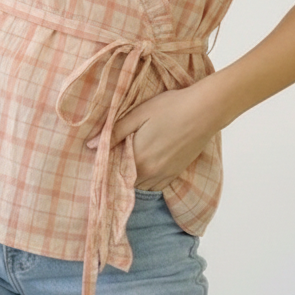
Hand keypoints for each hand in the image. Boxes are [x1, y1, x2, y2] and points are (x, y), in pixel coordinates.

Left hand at [89, 81, 218, 191]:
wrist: (204, 110)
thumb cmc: (170, 107)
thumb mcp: (138, 114)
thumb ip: (114, 132)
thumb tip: (89, 146)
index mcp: (137, 158)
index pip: (112, 172)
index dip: (104, 168)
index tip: (97, 162)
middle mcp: (150, 172)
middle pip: (125, 182)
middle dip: (116, 174)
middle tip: (111, 162)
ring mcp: (164, 175)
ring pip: (140, 187)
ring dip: (132, 180)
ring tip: (127, 166)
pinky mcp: (176, 173)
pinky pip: (155, 187)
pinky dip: (147, 182)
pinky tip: (144, 169)